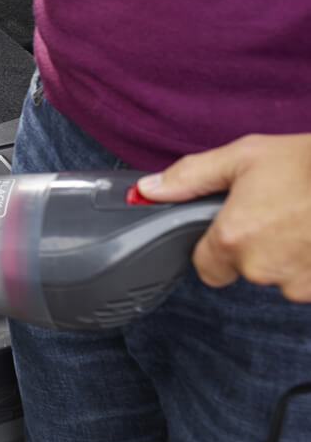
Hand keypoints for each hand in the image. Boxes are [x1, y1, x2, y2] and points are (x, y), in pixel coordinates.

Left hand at [139, 133, 310, 301]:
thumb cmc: (307, 163)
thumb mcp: (242, 158)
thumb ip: (190, 178)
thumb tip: (147, 190)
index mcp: (233, 239)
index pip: (206, 267)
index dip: (216, 247)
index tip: (232, 225)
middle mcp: (264, 269)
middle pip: (244, 271)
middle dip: (255, 247)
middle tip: (275, 211)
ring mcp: (301, 283)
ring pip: (281, 278)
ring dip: (288, 256)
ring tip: (302, 218)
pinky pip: (310, 281)